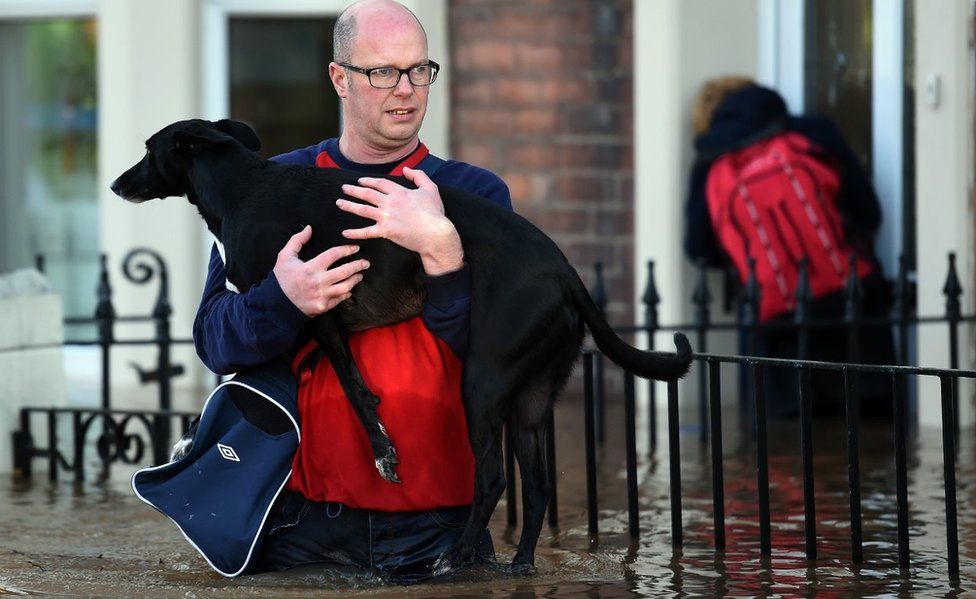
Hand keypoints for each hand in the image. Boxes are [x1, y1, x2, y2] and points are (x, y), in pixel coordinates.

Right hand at [272, 225, 369, 316]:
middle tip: (365, 262)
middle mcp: (319, 282)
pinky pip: (340, 299)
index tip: (355, 248)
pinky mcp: (324, 306)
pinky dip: (346, 293)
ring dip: (355, 280)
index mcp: (311, 268)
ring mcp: (322, 295)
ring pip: (345, 286)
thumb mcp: (284, 256)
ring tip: (360, 275)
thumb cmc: (282, 278)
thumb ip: (297, 241)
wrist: (277, 304)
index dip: (346, 250)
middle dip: (357, 265)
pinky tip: (349, 289)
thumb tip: (309, 228)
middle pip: (344, 271)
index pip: (334, 255)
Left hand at [336, 167, 463, 275]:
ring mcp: (386, 217)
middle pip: (367, 194)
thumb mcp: (430, 189)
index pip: (380, 183)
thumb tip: (406, 169)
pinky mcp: (386, 231)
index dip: (369, 181)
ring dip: (349, 206)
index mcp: (400, 192)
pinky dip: (355, 233)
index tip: (360, 181)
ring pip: (363, 209)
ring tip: (339, 203)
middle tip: (344, 188)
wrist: (435, 234)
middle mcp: (390, 202)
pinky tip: (345, 233)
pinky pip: (367, 232)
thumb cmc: (434, 213)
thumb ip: (418, 176)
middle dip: (354, 190)